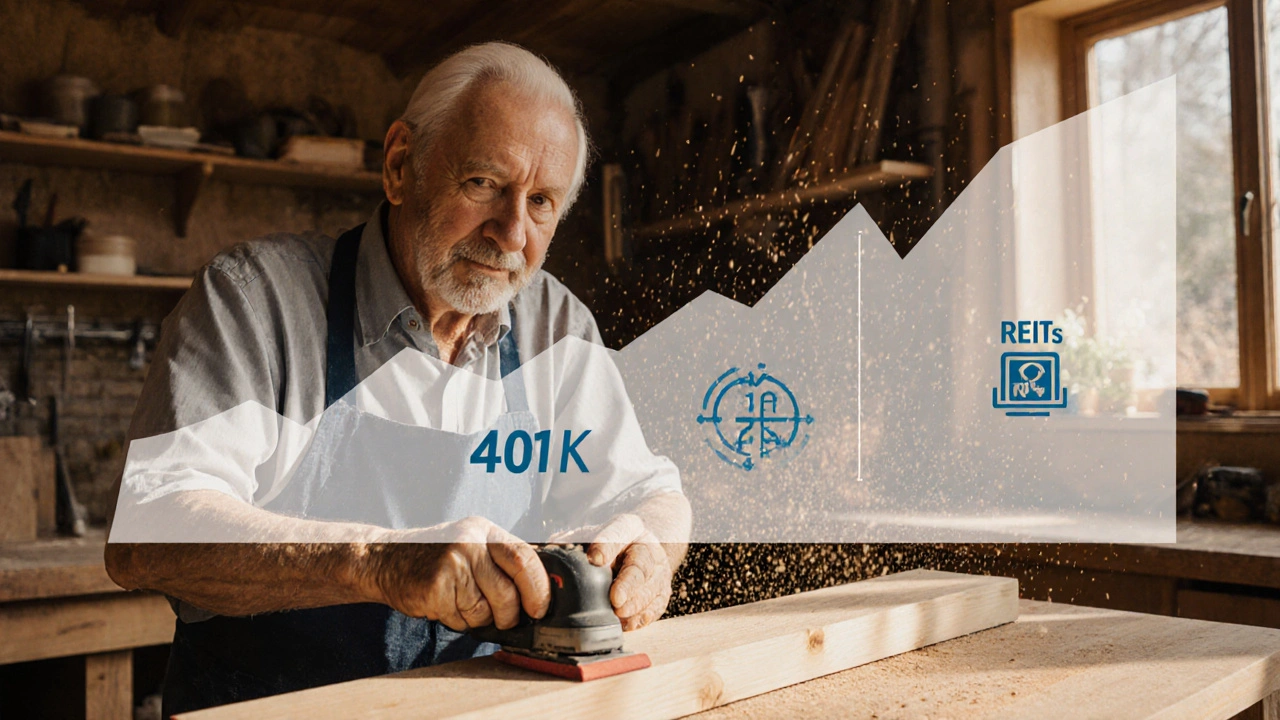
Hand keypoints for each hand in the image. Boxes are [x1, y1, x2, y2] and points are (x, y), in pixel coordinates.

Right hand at [368, 517, 549, 631]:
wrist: (385, 559)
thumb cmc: (436, 557)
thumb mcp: (471, 544)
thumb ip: (502, 560)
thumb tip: (542, 591)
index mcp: (484, 530)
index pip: (524, 558)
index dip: (538, 588)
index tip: (540, 608)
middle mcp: (469, 542)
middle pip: (508, 591)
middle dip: (512, 614)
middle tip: (507, 620)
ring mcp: (451, 563)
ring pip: (485, 610)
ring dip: (479, 619)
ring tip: (463, 605)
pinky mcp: (435, 587)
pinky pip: (461, 619)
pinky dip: (458, 622)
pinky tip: (445, 606)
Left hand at [559, 514, 673, 630]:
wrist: (642, 549)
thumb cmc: (609, 544)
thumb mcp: (593, 533)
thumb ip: (572, 541)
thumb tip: (548, 548)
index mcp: (628, 527)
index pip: (620, 532)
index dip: (608, 545)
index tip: (595, 559)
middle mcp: (647, 547)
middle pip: (641, 566)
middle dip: (629, 584)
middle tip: (615, 599)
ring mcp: (658, 571)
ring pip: (651, 589)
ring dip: (635, 605)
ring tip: (619, 615)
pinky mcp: (662, 593)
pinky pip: (655, 607)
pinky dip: (641, 617)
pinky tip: (627, 624)